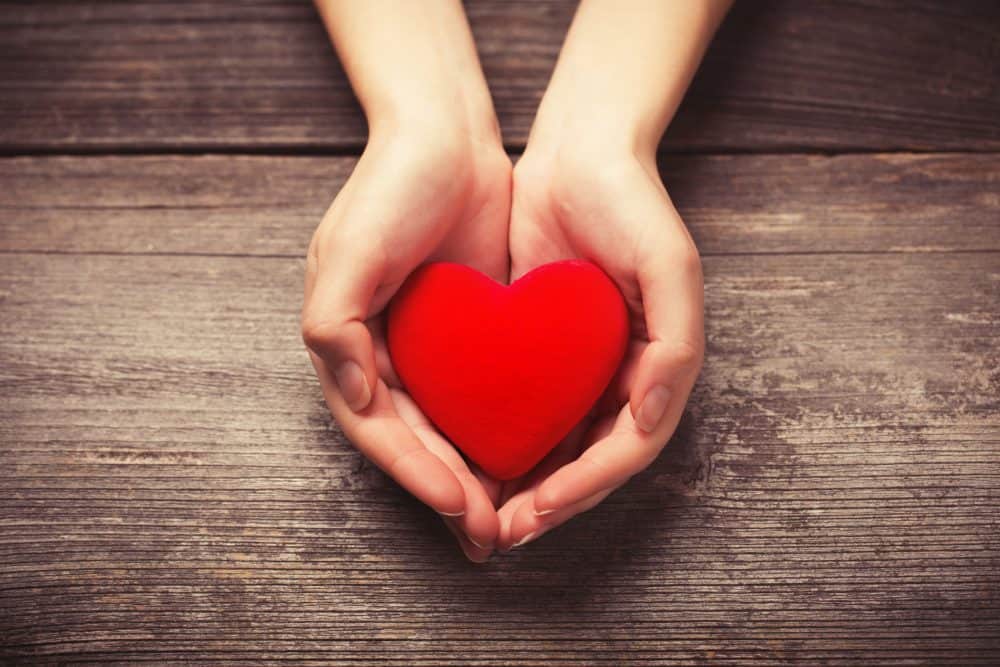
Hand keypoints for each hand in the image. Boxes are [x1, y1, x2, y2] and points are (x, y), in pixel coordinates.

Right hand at [302, 122, 510, 561]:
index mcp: (346, 345)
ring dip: (475, 478)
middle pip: (415, 443)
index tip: (459, 504)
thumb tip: (353, 396)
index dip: (415, 472)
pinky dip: (499, 435)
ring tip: (510, 519)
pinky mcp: (469, 337)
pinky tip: (529, 462)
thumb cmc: (391, 187)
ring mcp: (428, 350)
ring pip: (450, 432)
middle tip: (489, 535)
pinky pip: (483, 399)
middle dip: (449, 491)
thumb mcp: (350, 251)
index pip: (379, 429)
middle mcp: (383, 356)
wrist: (447, 137)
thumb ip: (334, 326)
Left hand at [496, 140, 704, 549]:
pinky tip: (469, 456)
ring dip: (524, 485)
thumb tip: (647, 419)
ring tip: (483, 515)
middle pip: (589, 462)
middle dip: (550, 503)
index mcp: (658, 367)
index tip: (537, 511)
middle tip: (503, 533)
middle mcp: (623, 376)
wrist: (579, 154)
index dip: (585, 487)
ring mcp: (583, 366)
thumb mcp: (669, 265)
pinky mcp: (543, 350)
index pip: (625, 449)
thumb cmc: (632, 205)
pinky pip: (525, 408)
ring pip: (555, 446)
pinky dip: (505, 440)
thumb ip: (674, 345)